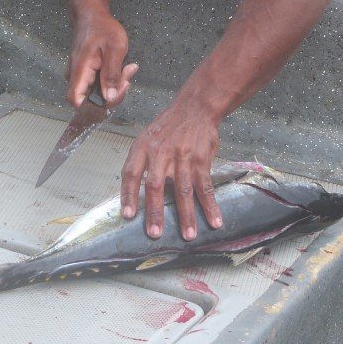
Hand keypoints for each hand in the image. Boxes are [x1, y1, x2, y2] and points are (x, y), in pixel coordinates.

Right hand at [67, 10, 137, 107]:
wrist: (91, 15)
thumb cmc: (102, 28)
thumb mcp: (114, 48)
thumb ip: (112, 74)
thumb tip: (109, 98)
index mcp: (80, 71)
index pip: (76, 101)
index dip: (94, 105)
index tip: (113, 93)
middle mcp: (76, 76)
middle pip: (91, 99)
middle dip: (113, 92)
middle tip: (127, 74)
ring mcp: (80, 75)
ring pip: (97, 92)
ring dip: (115, 85)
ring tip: (127, 68)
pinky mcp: (86, 72)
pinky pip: (99, 84)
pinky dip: (112, 79)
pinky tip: (121, 67)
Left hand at [120, 104, 222, 240]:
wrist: (195, 107)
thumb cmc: (168, 127)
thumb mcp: (147, 137)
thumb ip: (142, 162)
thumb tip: (135, 194)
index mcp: (143, 147)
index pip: (131, 173)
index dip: (128, 195)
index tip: (128, 216)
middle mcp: (160, 152)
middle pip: (155, 186)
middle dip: (155, 212)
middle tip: (155, 234)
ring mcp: (182, 156)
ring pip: (183, 190)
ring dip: (187, 215)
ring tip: (188, 236)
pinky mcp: (201, 159)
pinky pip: (205, 186)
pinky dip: (210, 205)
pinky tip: (214, 220)